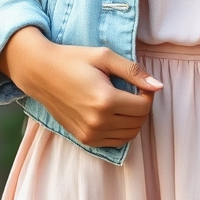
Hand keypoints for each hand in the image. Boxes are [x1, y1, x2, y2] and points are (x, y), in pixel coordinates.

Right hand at [0, 26, 162, 147]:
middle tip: (132, 91)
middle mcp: (98, 122)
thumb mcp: (105, 57)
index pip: (144, 107)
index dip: (147, 94)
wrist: (40, 72)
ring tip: (123, 102)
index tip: (140, 83)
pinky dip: (120, 130)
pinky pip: (114, 142)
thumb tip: (159, 86)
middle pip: (138, 123)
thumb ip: (134, 72)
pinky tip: (113, 113)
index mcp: (106, 100)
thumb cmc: (73, 59)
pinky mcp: (83, 139)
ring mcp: (90, 134)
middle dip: (142, 107)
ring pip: (129, 135)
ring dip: (133, 120)